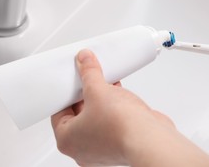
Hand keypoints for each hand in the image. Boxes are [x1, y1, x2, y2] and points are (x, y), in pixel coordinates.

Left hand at [51, 49, 208, 165]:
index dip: (66, 91)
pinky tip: (119, 92)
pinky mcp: (120, 142)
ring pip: (97, 116)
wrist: (149, 140)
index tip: (72, 78)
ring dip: (101, 99)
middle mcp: (82, 147)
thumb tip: (84, 61)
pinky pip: (112, 120)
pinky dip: (114, 107)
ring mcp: (102, 147)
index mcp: (67, 139)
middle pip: (78, 113)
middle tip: (89, 76)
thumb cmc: (120, 128)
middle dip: (85, 92)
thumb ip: (89, 73)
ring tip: (106, 81)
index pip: (59, 111)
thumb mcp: (97, 90)